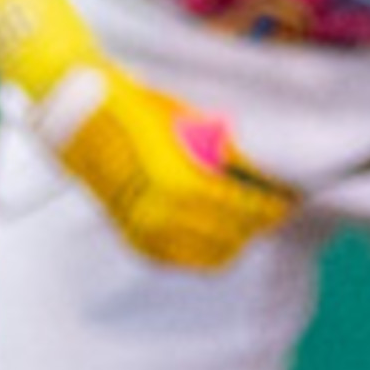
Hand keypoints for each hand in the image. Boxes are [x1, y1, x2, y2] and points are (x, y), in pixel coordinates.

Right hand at [27, 56, 303, 268]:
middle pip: (237, 234)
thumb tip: (260, 174)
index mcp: (184, 183)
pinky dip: (208, 250)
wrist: (79, 119)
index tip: (291, 196)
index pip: (249, 208)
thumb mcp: (191, 126)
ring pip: (215, 255)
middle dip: (260, 219)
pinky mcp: (136, 239)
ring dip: (237, 237)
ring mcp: (147, 231)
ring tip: (251, 219)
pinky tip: (219, 232)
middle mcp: (164, 214)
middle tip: (275, 206)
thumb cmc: (138, 110)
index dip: (276, 203)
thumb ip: (225, 153)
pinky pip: (185, 259)